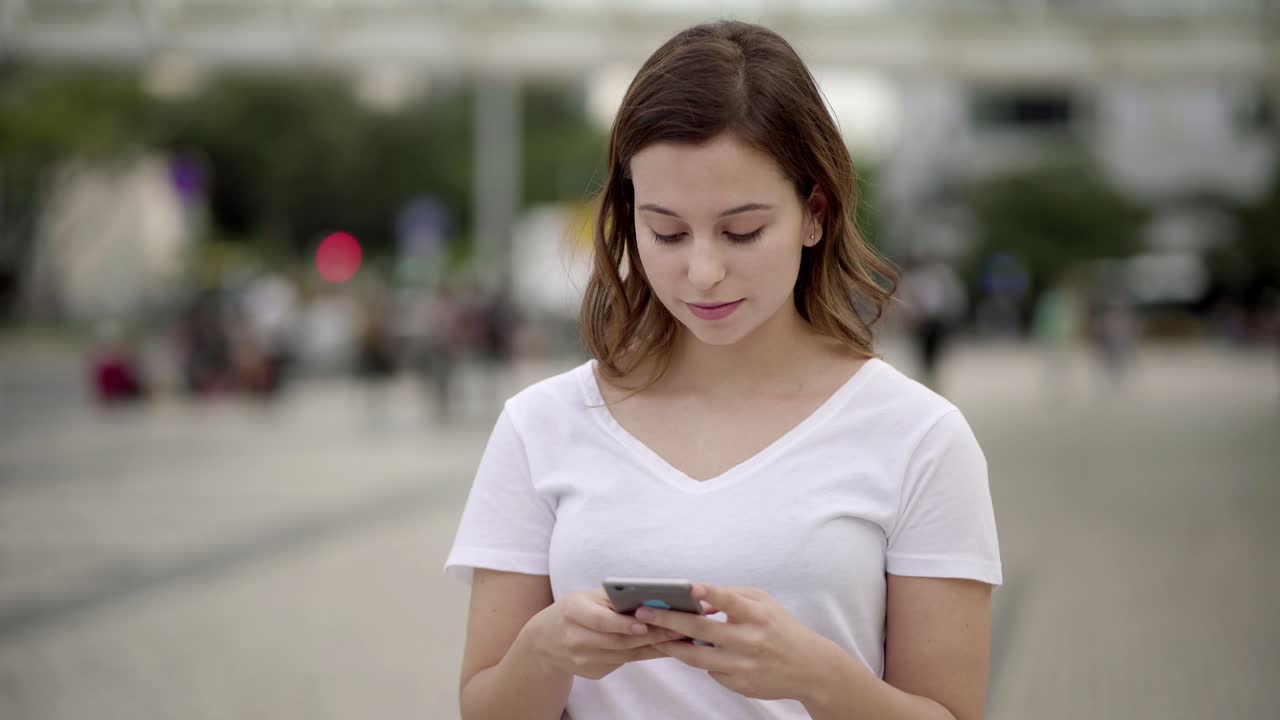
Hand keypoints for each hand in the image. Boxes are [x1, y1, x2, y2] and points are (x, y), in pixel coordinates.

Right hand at [531, 588, 683, 680]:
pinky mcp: (591, 673)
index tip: (646, 622)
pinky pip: (622, 663)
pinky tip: (660, 647)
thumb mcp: (589, 597)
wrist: (547, 639)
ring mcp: (582, 660)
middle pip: (617, 641)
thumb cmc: (576, 610)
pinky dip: (643, 654)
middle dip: (650, 636)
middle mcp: (574, 639)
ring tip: (676, 637)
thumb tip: (653, 600)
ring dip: (653, 647)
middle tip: (676, 629)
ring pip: (624, 655)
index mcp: (573, 612)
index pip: (600, 620)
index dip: (623, 623)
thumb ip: (616, 598)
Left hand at [636, 584, 843, 700]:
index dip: (711, 595)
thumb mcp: (765, 603)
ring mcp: (743, 665)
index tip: (690, 588)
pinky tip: (684, 650)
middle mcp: (749, 640)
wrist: (809, 668)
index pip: (731, 601)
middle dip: (668, 620)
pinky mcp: (739, 684)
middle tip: (643, 612)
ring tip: (654, 635)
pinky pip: (710, 670)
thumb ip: (734, 596)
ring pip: (697, 657)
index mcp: (757, 615)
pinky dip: (697, 659)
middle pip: (701, 631)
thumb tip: (699, 595)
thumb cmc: (781, 628)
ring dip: (672, 645)